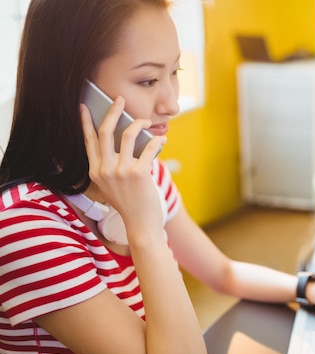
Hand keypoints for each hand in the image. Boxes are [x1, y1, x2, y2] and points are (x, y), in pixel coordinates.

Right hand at [80, 98, 165, 236]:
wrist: (141, 225)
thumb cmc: (130, 204)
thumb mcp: (113, 185)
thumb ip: (112, 165)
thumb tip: (125, 138)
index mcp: (95, 171)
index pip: (89, 141)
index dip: (86, 122)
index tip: (84, 106)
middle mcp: (104, 169)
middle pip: (105, 131)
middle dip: (113, 111)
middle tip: (120, 99)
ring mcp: (120, 171)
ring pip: (129, 134)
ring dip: (140, 123)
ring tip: (147, 122)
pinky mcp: (138, 173)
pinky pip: (149, 147)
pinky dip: (157, 140)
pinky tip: (162, 140)